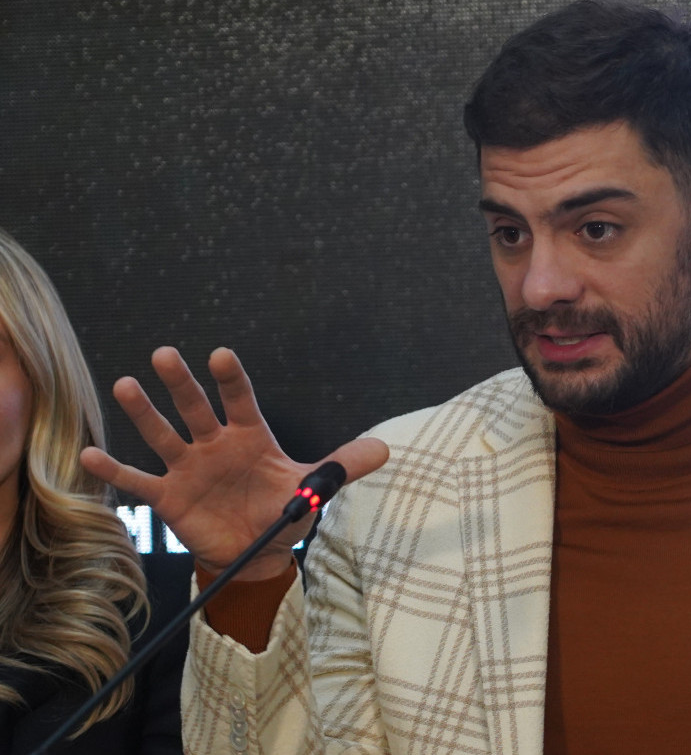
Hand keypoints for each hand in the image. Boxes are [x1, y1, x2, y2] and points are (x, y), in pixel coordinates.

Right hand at [81, 346, 388, 578]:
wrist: (257, 549)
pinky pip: (138, 481)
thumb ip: (342, 465)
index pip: (241, 400)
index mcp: (250, 435)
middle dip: (182, 383)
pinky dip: (115, 469)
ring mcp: (188, 467)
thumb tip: (385, 448)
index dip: (232, 379)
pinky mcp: (169, 496)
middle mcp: (215, 444)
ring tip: (126, 385)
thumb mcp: (312, 486)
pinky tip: (90, 454)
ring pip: (163, 434)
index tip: (222, 354)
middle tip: (166, 354)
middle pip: (196, 408)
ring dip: (145, 412)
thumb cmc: (280, 507)